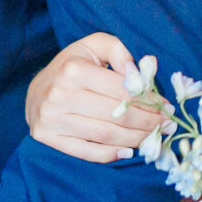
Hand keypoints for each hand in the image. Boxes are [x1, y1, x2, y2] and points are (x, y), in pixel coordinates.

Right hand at [24, 33, 161, 162]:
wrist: (35, 90)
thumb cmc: (71, 66)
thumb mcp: (93, 46)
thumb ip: (118, 51)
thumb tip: (138, 73)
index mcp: (74, 70)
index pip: (122, 91)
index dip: (150, 101)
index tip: (167, 108)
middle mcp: (61, 95)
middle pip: (117, 116)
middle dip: (148, 122)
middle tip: (167, 125)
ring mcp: (53, 118)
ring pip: (105, 135)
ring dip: (136, 139)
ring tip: (154, 137)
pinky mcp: (48, 137)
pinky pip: (86, 151)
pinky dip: (110, 154)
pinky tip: (129, 151)